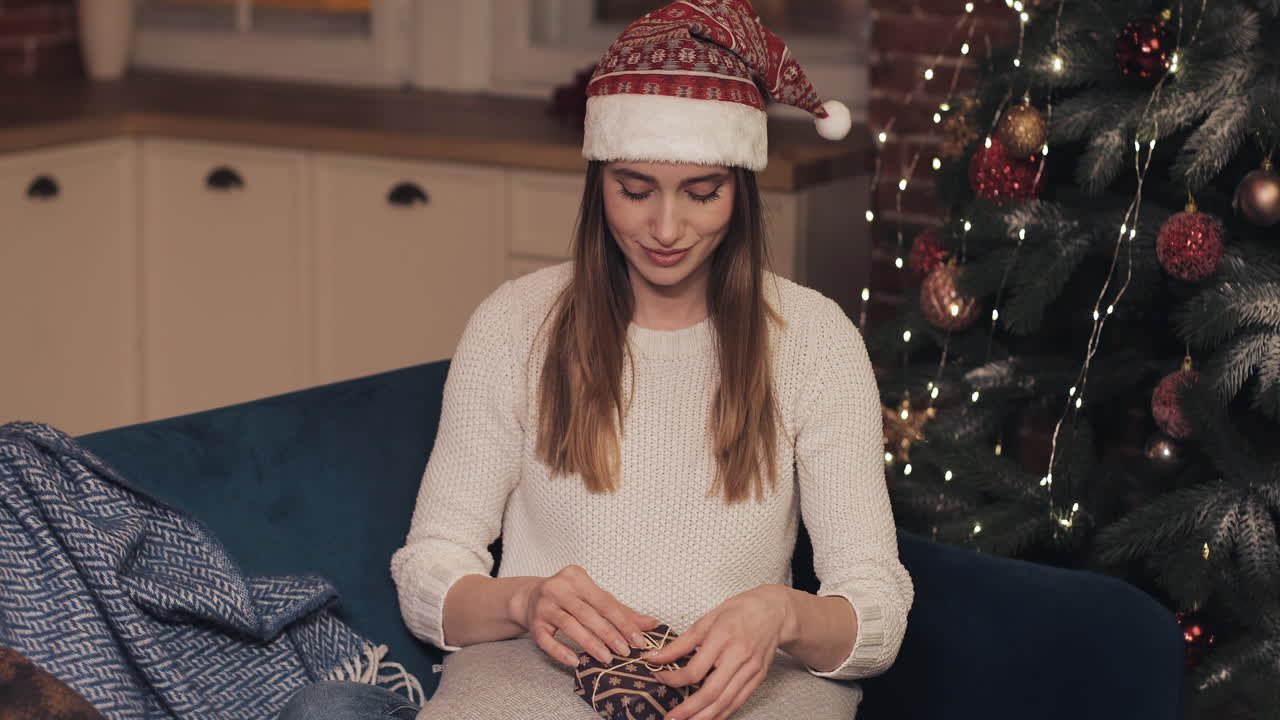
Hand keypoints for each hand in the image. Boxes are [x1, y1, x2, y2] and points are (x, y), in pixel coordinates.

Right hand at [511, 565, 658, 666]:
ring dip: (589, 643)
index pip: (604, 601)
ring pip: (569, 625)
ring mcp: (544, 605)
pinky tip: (575, 661)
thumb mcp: (593, 597)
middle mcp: (558, 588)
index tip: (638, 639)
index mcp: (576, 577)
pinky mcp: (534, 623)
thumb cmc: (569, 597)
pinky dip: (561, 651)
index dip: (622, 621)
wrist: (530, 597)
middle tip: (624, 652)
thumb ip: (620, 610)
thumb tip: (650, 624)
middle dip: (608, 633)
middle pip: (587, 613)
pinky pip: (546, 640)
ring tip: (606, 658)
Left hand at [641, 584, 794, 719]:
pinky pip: (738, 701)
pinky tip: (708, 718)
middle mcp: (738, 656)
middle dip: (688, 710)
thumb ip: (680, 643)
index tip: (660, 679)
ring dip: (704, 717)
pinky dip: (722, 713)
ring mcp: (750, 669)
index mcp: (722, 638)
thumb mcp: (707, 619)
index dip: (674, 679)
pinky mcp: (758, 678)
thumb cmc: (739, 611)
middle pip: (711, 692)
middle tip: (670, 718)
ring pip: (725, 702)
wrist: (774, 612)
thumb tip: (654, 657)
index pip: (695, 670)